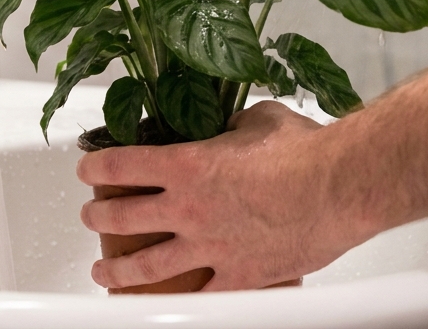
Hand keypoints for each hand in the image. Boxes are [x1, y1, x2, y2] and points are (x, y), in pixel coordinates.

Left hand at [76, 101, 371, 290]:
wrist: (340, 187)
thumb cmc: (305, 151)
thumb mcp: (257, 120)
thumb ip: (231, 126)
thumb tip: (227, 129)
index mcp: (187, 164)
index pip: (121, 166)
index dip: (96, 168)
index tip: (88, 171)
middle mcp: (188, 208)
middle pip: (122, 218)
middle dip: (97, 219)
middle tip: (90, 218)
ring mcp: (209, 247)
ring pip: (145, 267)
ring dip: (117, 270)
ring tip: (103, 272)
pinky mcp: (238, 277)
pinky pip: (200, 298)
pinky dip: (183, 302)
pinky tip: (170, 305)